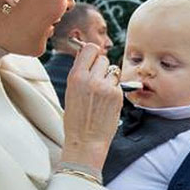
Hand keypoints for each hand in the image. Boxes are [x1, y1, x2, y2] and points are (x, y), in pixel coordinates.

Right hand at [62, 43, 122, 170]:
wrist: (86, 140)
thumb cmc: (76, 118)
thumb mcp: (71, 92)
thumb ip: (79, 72)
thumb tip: (86, 54)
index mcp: (76, 76)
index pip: (90, 48)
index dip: (93, 53)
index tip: (93, 60)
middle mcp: (91, 79)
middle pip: (103, 58)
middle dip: (102, 67)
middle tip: (97, 81)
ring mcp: (105, 87)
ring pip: (113, 70)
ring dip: (110, 78)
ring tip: (102, 93)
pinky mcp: (117, 95)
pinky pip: (118, 84)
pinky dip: (115, 90)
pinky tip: (107, 102)